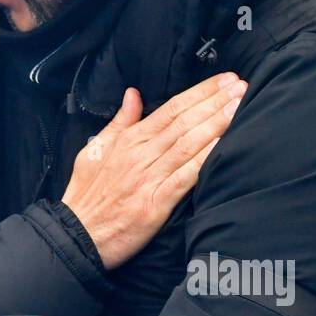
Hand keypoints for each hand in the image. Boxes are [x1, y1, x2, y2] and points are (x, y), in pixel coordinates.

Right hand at [61, 73, 244, 268]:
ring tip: (239, 106)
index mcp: (127, 140)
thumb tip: (133, 94)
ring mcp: (148, 178)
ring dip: (216, 123)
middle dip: (215, 101)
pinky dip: (203, 159)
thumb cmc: (85, 195)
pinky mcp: (156, 203)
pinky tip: (223, 144)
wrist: (76, 235)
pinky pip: (185, 177)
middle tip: (240, 86)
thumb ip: (119, 122)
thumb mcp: (94, 150)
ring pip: (188, 144)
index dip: (199, 93)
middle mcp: (140, 155)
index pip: (170, 109)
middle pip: (184, 122)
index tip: (223, 81)